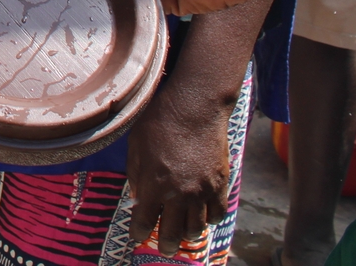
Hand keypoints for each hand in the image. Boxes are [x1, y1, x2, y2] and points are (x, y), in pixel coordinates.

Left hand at [124, 82, 233, 249]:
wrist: (195, 106)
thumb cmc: (159, 120)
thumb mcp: (135, 146)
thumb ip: (135, 175)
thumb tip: (137, 198)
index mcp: (154, 184)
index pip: (144, 221)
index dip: (138, 232)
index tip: (136, 236)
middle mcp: (179, 193)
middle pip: (172, 232)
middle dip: (165, 243)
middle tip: (163, 248)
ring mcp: (202, 191)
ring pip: (196, 228)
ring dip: (187, 234)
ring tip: (182, 234)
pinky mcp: (220, 184)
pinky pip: (217, 214)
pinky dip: (209, 220)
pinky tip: (203, 216)